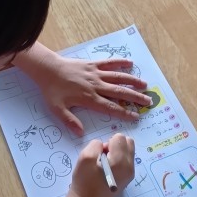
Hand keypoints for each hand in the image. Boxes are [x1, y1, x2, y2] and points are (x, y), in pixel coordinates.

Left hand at [16, 47, 151, 135]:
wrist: (47, 69)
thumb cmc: (52, 90)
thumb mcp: (57, 109)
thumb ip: (70, 121)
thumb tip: (81, 133)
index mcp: (89, 99)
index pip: (111, 107)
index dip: (124, 112)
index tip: (136, 116)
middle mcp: (96, 86)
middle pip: (119, 92)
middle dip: (135, 97)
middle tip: (148, 101)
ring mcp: (95, 73)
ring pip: (118, 77)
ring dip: (132, 81)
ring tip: (145, 85)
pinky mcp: (93, 64)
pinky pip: (109, 62)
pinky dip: (120, 62)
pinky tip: (131, 63)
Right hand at [71, 134, 134, 196]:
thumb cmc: (85, 181)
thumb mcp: (85, 157)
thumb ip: (96, 144)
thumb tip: (104, 146)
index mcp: (121, 161)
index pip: (120, 138)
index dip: (108, 142)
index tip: (100, 153)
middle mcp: (130, 167)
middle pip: (129, 142)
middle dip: (116, 145)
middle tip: (103, 156)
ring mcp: (130, 174)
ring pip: (128, 152)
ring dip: (117, 152)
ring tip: (105, 164)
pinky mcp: (127, 179)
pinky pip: (127, 161)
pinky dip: (118, 160)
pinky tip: (108, 170)